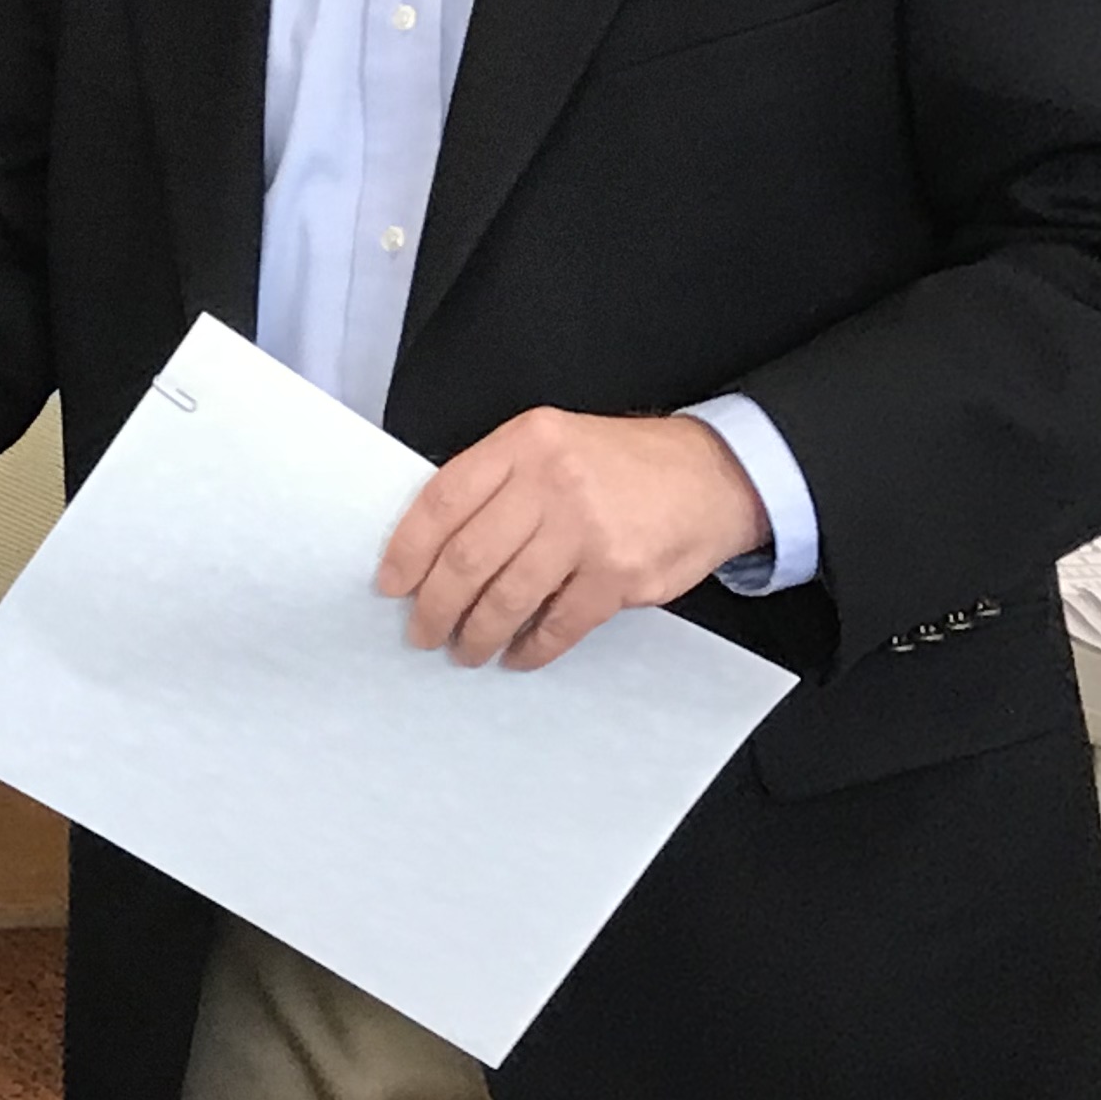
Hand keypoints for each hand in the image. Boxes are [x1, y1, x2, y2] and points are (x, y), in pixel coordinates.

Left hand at [375, 408, 772, 670]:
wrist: (711, 475)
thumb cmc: (616, 465)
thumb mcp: (550, 445)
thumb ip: (497, 483)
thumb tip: (431, 550)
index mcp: (523, 444)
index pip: (443, 500)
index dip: (407, 550)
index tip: (389, 586)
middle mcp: (551, 481)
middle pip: (468, 558)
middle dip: (435, 607)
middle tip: (421, 633)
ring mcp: (587, 528)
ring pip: (508, 597)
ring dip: (477, 634)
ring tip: (465, 650)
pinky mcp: (620, 573)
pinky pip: (559, 624)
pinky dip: (532, 648)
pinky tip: (518, 656)